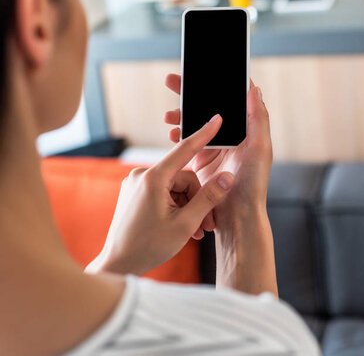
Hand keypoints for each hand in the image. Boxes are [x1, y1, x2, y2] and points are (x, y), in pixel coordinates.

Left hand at [86, 114, 234, 276]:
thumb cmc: (148, 247)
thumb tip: (227, 177)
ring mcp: (136, 183)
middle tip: (206, 226)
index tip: (217, 118)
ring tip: (193, 232)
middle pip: (183, 177)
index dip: (204, 134)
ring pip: (175, 186)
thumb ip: (208, 198)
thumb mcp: (185, 224)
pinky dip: (175, 206)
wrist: (118, 264)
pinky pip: (163, 191)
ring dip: (188, 207)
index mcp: (152, 178)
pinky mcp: (135, 192)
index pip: (184, 149)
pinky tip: (180, 227)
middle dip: (197, 200)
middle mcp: (141, 175)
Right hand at [164, 75, 272, 223]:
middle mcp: (230, 135)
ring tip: (169, 116)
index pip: (229, 98)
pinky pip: (187, 141)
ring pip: (195, 122)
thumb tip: (254, 88)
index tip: (199, 72)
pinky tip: (172, 133)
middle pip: (208, 106)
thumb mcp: (261, 148)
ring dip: (181, 115)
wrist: (237, 217)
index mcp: (245, 128)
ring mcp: (215, 147)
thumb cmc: (254, 184)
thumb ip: (258, 118)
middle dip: (190, 93)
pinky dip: (178, 134)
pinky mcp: (202, 160)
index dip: (214, 83)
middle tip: (172, 81)